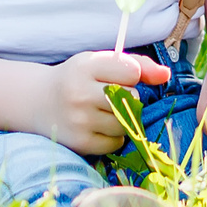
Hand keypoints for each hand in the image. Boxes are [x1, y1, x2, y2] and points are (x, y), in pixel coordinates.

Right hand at [41, 49, 171, 155]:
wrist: (39, 102)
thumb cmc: (78, 78)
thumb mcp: (101, 62)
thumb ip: (137, 64)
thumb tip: (167, 75)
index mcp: (86, 67)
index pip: (132, 72)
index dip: (132, 75)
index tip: (117, 77)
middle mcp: (80, 93)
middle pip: (132, 100)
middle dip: (128, 99)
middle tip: (109, 96)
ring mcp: (79, 120)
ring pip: (126, 123)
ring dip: (122, 120)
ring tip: (102, 112)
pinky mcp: (80, 143)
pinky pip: (116, 143)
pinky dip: (113, 137)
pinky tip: (97, 126)